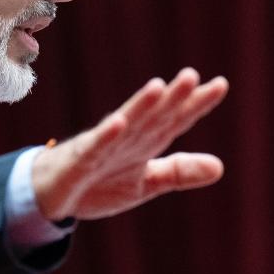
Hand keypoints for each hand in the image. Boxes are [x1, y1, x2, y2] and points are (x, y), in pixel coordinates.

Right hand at [32, 68, 228, 221]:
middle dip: (171, 98)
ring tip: (157, 88)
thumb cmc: (99, 183)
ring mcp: (103, 147)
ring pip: (125, 124)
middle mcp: (127, 137)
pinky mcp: (80, 161)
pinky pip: (94, 147)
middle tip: (191, 76)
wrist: (53, 197)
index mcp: (146, 142)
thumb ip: (179, 172)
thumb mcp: (146, 183)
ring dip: (140, 106)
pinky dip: (106, 135)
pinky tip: (118, 122)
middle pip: (153, 115)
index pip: (175, 119)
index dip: (197, 104)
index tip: (221, 85)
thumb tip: (220, 167)